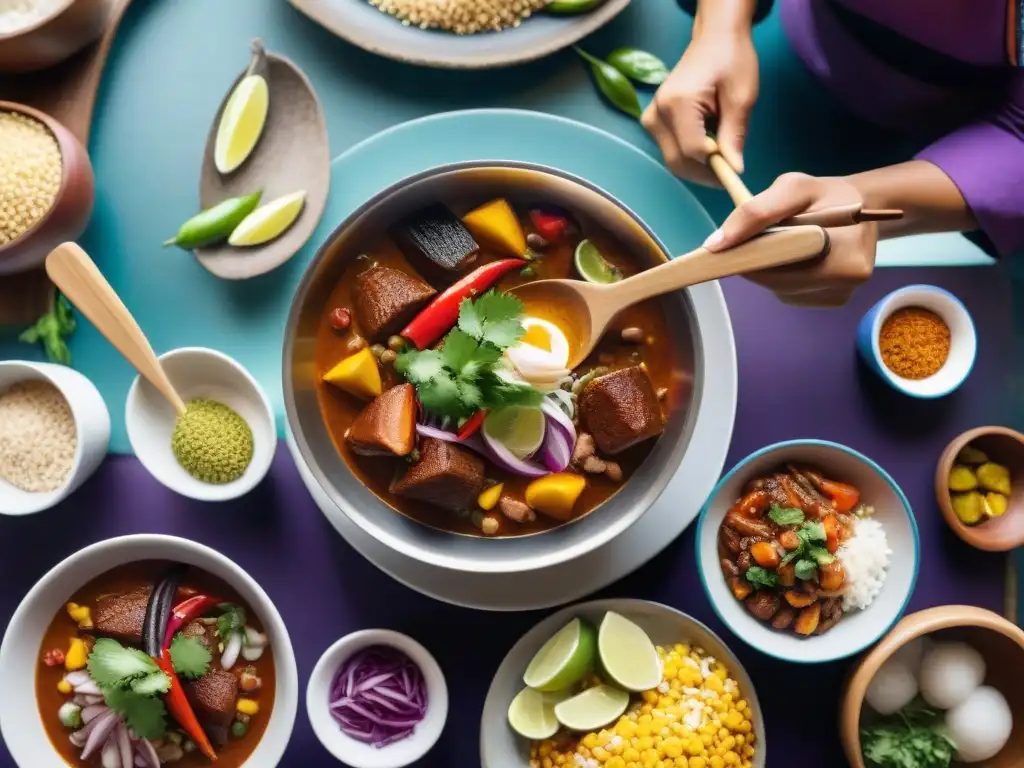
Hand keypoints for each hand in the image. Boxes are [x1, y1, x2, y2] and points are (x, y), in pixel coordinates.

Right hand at [642, 18, 757, 185]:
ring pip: (673, 160)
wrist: (714, 40)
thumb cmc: (731, 61)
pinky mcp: (652, 122)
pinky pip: (671, 151)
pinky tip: (708, 145)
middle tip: (731, 172)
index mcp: (677, 103)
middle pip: (678, 161)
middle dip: (705, 173)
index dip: (715, 168)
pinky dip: (690, 157)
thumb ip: (734, 135)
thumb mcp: (742, 96)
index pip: (693, 151)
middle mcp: (657, 113)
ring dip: (698, 166)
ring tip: (722, 152)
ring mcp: (651, 118)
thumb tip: (734, 170)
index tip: (736, 173)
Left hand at [703, 173, 877, 306]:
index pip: (785, 265)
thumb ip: (755, 212)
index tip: (727, 250)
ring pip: (783, 291)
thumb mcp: (792, 188)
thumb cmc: (826, 195)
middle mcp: (850, 277)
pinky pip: (792, 295)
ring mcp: (842, 293)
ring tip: (779, 243)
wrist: (861, 206)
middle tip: (749, 241)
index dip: (752, 259)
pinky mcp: (832, 300)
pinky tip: (792, 258)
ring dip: (770, 270)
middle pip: (781, 283)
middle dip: (759, 263)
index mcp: (848, 251)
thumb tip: (716, 244)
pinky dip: (782, 278)